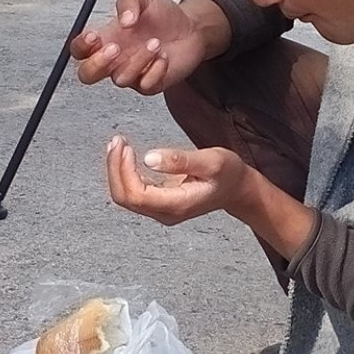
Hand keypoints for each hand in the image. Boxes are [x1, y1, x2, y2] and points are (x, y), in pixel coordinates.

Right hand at [70, 0, 207, 94]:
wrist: (193, 28)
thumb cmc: (163, 14)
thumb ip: (128, 0)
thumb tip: (123, 20)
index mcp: (106, 38)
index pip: (79, 50)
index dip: (80, 46)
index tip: (94, 35)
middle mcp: (115, 60)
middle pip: (87, 75)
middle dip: (96, 64)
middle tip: (116, 48)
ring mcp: (131, 74)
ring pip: (120, 79)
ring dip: (138, 59)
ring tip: (156, 42)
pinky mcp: (150, 84)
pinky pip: (144, 85)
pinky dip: (155, 70)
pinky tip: (164, 56)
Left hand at [106, 136, 254, 224]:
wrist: (238, 189)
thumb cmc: (228, 173)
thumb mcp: (211, 160)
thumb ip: (180, 160)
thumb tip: (148, 158)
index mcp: (177, 204)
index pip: (136, 194)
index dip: (123, 170)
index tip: (125, 146)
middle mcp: (166, 213)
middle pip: (125, 198)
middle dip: (115, 169)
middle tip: (117, 141)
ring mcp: (161, 211)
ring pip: (126, 197)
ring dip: (117, 171)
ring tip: (118, 144)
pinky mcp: (159, 204)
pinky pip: (133, 193)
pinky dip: (124, 174)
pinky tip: (125, 155)